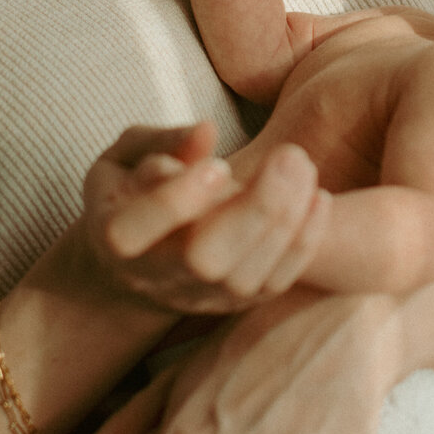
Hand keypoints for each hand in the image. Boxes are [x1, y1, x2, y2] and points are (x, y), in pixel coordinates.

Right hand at [74, 123, 330, 314]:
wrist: (140, 261)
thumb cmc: (132, 189)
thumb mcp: (128, 154)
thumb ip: (160, 141)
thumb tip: (206, 131)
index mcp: (114, 235)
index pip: (134, 232)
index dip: (176, 200)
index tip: (218, 164)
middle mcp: (155, 276)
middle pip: (204, 261)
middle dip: (255, 209)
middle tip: (289, 155)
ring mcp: (201, 296)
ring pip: (247, 276)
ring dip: (287, 219)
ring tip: (301, 164)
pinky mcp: (238, 303)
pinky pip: (276, 282)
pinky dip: (305, 241)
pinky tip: (318, 196)